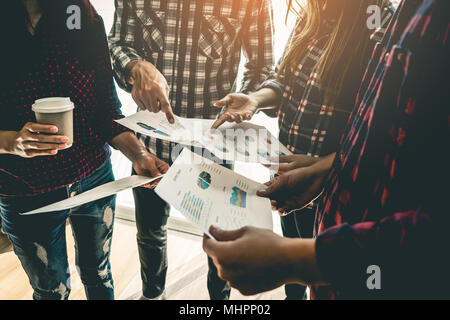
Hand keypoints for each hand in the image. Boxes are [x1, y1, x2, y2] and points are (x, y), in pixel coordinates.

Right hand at [2, 122, 67, 157]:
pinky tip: (55, 151)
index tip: (56, 128)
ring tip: (63, 145)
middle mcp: (24, 136)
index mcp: (27, 127)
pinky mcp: (27, 153)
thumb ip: (43, 127)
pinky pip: (38, 152)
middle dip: (54, 138)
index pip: (35, 127)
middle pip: (40, 138)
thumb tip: (63, 127)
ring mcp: (25, 145)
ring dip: (53, 146)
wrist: (13, 143)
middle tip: (65, 138)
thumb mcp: (32, 127)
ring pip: (40, 146)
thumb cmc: (30, 133)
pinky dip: (47, 152)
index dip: (45, 128)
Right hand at [128, 60, 174, 123]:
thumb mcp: (164, 85)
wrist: (142, 71)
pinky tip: (144, 97)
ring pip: (149, 109)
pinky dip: (144, 105)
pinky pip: (142, 108)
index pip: (165, 104)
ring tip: (150, 96)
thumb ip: (165, 98)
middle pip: (156, 110)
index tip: (171, 121)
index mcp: (159, 89)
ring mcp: (141, 94)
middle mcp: (149, 91)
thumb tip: (163, 110)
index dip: (169, 114)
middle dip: (157, 107)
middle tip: (156, 100)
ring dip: (151, 106)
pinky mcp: (135, 95)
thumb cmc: (155, 79)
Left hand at [132, 152, 168, 187]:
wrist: (138, 158)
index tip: (158, 180)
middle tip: (150, 183)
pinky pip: (149, 184)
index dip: (163, 179)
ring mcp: (155, 177)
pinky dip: (146, 185)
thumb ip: (154, 170)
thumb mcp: (150, 163)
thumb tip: (158, 176)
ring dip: (150, 185)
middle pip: (160, 181)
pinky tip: (143, 183)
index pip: (166, 175)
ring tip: (145, 184)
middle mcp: (160, 173)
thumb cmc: (146, 157)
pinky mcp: (149, 180)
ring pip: (154, 184)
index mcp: (164, 168)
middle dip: (155, 183)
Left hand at [203, 226, 321, 295]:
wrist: (290, 262)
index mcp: (223, 254)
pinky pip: (236, 277)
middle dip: (222, 247)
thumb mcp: (246, 232)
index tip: (211, 232)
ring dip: (232, 260)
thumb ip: (226, 233)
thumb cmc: (269, 244)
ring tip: (248, 251)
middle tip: (234, 239)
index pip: (207, 245)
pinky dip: (240, 270)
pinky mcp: (244, 289)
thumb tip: (214, 231)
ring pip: (226, 268)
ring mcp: (234, 282)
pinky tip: (253, 262)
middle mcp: (225, 271)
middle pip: (216, 257)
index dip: (208, 236)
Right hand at [211, 93, 258, 128]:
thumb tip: (215, 104)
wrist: (251, 98)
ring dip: (237, 118)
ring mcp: (241, 117)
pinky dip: (247, 117)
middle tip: (228, 114)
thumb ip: (224, 101)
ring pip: (238, 120)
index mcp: (228, 112)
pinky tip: (246, 114)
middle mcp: (234, 116)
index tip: (212, 129)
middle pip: (229, 120)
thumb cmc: (240, 98)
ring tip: (237, 113)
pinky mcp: (248, 115)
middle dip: (228, 118)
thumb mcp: (230, 97)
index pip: (220, 120)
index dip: (216, 124)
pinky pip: (247, 118)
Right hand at [258, 155, 334, 214]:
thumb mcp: (284, 180)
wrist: (316, 179)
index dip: (259, 193)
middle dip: (267, 202)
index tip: (254, 196)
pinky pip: (285, 210)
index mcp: (276, 183)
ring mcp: (286, 199)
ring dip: (274, 207)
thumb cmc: (300, 175)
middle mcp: (280, 192)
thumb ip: (272, 188)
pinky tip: (281, 210)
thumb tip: (259, 193)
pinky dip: (282, 212)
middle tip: (268, 202)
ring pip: (276, 206)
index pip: (264, 189)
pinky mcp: (294, 205)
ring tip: (275, 205)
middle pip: (269, 200)